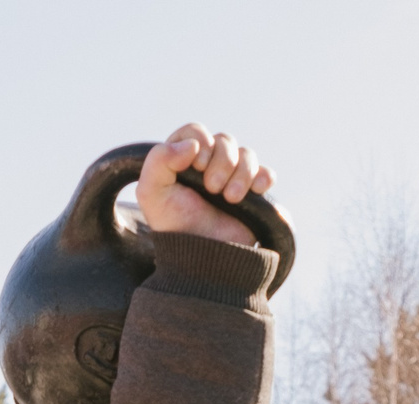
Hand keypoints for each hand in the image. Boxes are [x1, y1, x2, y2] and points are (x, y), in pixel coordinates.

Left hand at [137, 124, 273, 246]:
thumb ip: (159, 160)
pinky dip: (263, 178)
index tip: (197, 166)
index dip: (201, 142)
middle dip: (221, 162)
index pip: (196, 131)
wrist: (204, 258)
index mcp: (182, 160)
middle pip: (225, 140)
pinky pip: (265, 172)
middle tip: (212, 188)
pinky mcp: (252, 193)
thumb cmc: (174, 226)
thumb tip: (192, 144)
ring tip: (231, 199)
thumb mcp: (152, 193)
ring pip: (247, 154)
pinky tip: (255, 192)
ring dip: (241, 174)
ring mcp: (232, 178)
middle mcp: (208, 165)